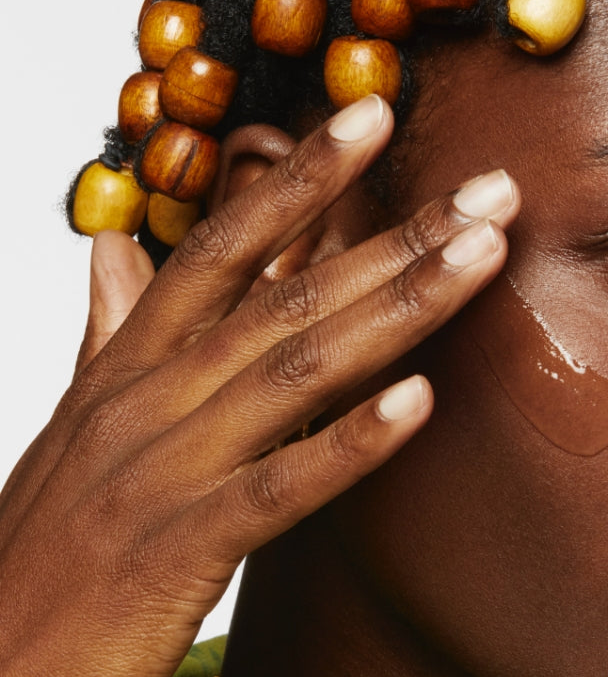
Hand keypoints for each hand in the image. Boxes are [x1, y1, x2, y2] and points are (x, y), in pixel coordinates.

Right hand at [0, 96, 518, 676]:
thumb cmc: (36, 563)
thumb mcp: (73, 429)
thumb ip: (108, 335)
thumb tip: (115, 251)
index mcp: (126, 367)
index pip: (219, 244)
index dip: (297, 176)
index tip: (370, 113)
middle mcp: (149, 400)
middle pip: (285, 292)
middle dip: (393, 232)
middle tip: (492, 188)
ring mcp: (166, 469)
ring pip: (297, 366)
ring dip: (398, 308)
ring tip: (482, 257)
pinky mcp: (182, 547)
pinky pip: (282, 484)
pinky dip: (352, 442)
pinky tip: (422, 403)